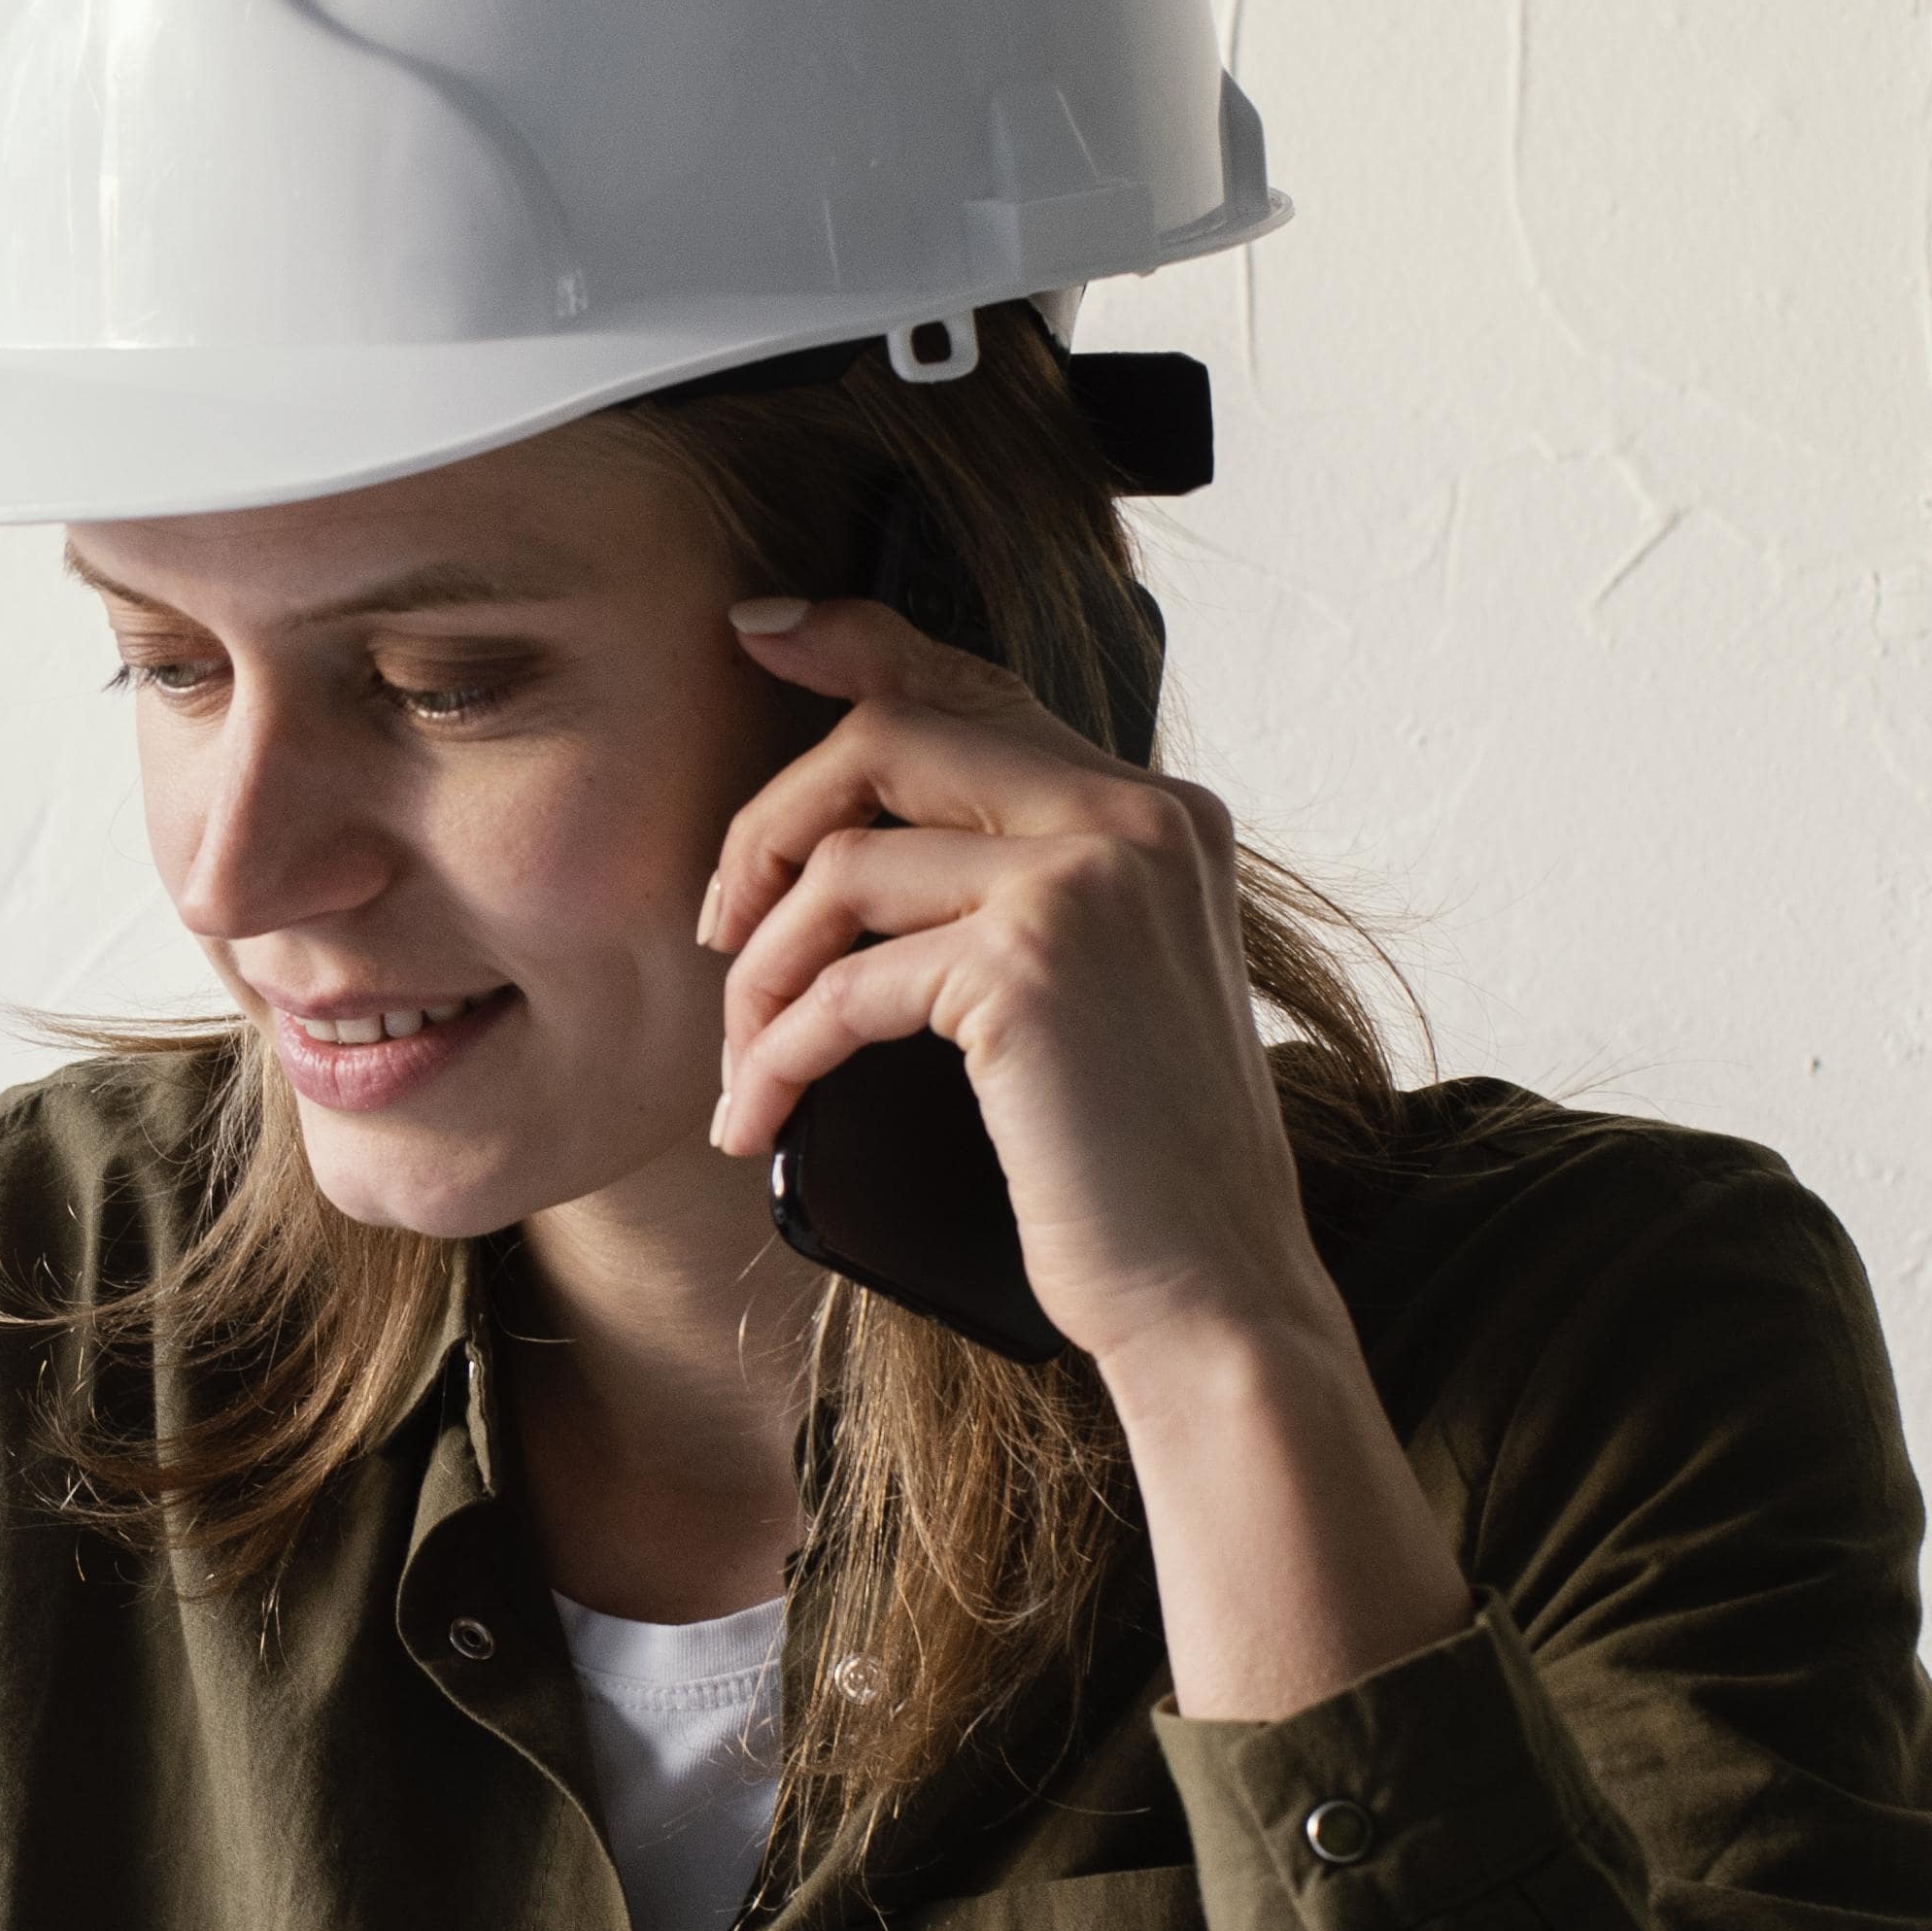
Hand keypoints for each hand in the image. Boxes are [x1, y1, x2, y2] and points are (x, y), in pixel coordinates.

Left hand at [695, 595, 1346, 1391]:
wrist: (1213, 1296)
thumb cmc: (1139, 1172)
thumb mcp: (1095, 995)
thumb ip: (1018, 893)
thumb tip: (860, 851)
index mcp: (1159, 815)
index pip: (981, 685)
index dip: (855, 642)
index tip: (759, 634)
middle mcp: (1136, 820)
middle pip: (887, 739)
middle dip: (766, 828)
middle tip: (717, 932)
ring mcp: (1089, 881)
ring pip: (843, 866)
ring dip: (759, 972)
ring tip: (743, 1063)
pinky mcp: (1029, 967)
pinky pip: (841, 985)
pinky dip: (778, 1055)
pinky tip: (759, 1118)